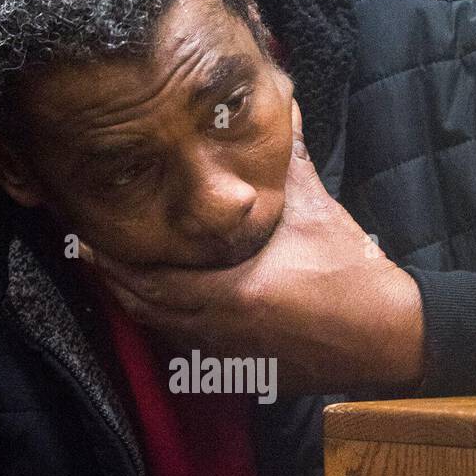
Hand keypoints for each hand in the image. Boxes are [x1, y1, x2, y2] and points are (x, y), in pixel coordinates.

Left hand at [79, 102, 424, 394]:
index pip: (152, 280)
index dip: (113, 261)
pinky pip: (190, 349)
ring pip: (165, 331)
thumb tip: (283, 104)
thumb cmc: (353, 274)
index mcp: (234, 293)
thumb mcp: (317, 211)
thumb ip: (291, 161)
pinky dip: (170, 326)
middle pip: (146, 309)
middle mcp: (222, 330)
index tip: (86, 237)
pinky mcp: (243, 371)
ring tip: (117, 273)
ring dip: (139, 304)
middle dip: (114, 281)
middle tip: (88, 253)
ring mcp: (231, 356)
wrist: (389, 336)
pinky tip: (164, 305)